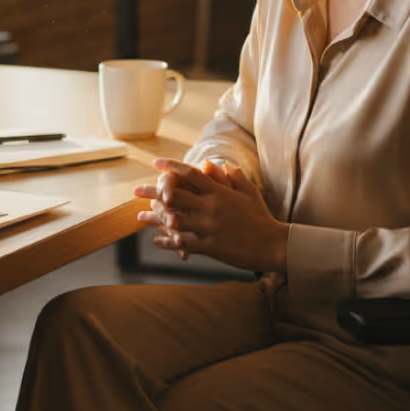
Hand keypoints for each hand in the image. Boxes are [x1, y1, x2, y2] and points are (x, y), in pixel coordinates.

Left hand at [133, 158, 288, 272]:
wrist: (272, 244)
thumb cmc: (261, 216)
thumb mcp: (249, 191)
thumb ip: (232, 176)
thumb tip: (216, 164)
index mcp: (219, 192)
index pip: (191, 174)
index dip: (171, 167)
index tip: (156, 164)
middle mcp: (211, 207)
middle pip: (175, 196)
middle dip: (153, 192)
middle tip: (137, 190)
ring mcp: (209, 227)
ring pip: (175, 220)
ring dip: (155, 218)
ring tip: (140, 217)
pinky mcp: (210, 246)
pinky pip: (184, 243)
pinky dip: (168, 242)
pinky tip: (157, 240)